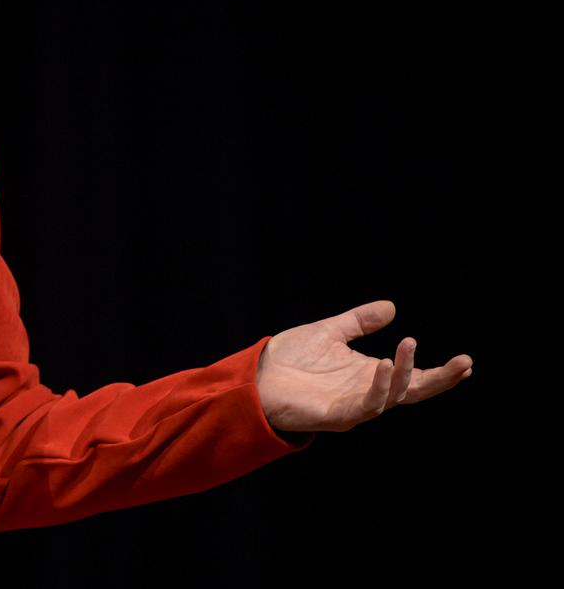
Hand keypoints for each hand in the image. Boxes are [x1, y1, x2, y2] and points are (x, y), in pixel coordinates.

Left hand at [256, 300, 471, 433]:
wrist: (256, 376)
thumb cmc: (290, 360)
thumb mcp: (329, 332)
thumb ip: (359, 322)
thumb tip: (392, 308)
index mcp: (369, 375)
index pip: (413, 377)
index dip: (439, 373)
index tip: (466, 362)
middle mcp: (367, 392)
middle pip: (413, 391)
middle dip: (440, 380)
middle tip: (464, 363)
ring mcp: (353, 406)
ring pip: (392, 396)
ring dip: (405, 373)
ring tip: (407, 346)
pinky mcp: (336, 415)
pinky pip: (365, 406)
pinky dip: (378, 388)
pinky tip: (384, 366)